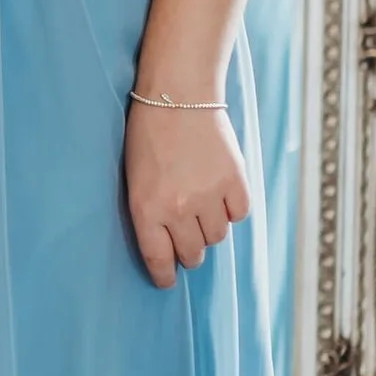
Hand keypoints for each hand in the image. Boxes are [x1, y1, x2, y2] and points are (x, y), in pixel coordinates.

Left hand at [125, 98, 250, 289]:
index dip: (164, 275)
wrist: (178, 95)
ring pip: (218, 236)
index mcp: (147, 209)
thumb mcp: (135, 179)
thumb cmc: (148, 136)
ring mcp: (209, 196)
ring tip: (203, 207)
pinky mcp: (235, 181)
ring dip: (211, 228)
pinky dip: (232, 209)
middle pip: (193, 253)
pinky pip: (240, 214)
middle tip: (187, 238)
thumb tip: (169, 245)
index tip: (167, 281)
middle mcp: (179, 209)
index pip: (159, 259)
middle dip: (189, 251)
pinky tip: (221, 194)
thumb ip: (150, 213)